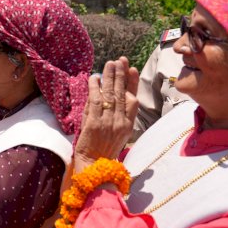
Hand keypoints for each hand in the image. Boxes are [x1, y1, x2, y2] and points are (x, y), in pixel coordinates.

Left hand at [74, 57, 138, 173]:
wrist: (94, 167)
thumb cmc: (102, 151)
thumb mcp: (117, 134)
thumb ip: (116, 116)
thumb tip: (115, 97)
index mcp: (128, 125)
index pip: (133, 99)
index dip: (133, 83)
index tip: (132, 69)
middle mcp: (121, 122)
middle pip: (122, 93)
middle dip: (121, 75)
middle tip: (120, 60)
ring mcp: (109, 122)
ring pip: (110, 95)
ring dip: (109, 77)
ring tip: (109, 63)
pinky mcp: (95, 123)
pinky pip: (95, 101)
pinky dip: (94, 88)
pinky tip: (94, 78)